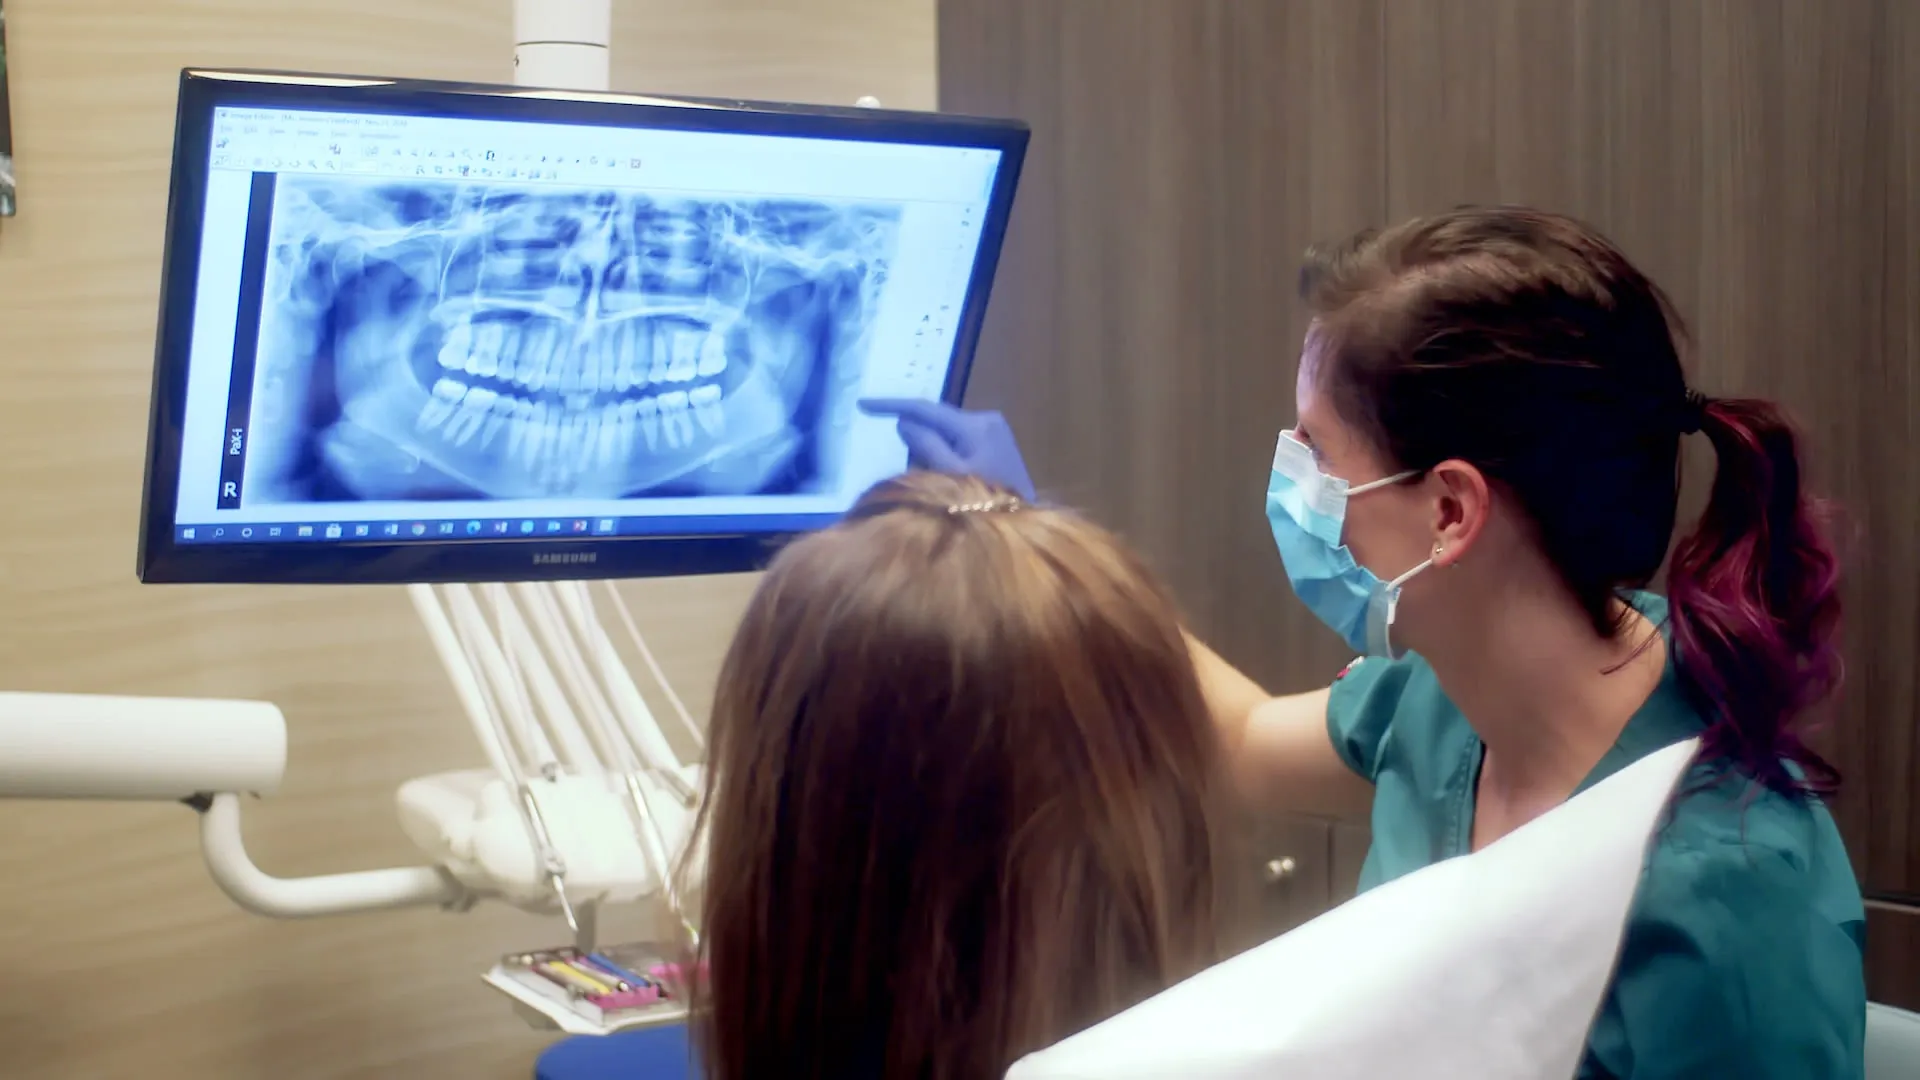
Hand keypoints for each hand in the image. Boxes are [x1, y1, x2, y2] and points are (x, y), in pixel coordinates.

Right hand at [857, 397, 1036, 501]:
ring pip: (947, 431)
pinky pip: (959, 441)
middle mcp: (986, 419)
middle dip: (915, 434)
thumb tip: (904, 422)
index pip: (926, 408)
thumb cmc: (985, 505)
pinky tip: (944, 476)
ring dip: (930, 446)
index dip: (892, 405)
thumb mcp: (949, 475)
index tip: (863, 403)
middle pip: (937, 419)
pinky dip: (944, 453)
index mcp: (975, 424)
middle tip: (903, 460)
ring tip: (929, 477)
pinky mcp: (997, 444)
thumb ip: (925, 445)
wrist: (1025, 529)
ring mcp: (994, 431)